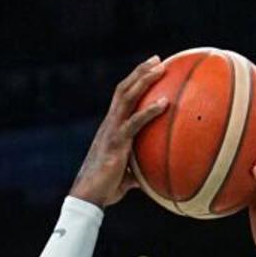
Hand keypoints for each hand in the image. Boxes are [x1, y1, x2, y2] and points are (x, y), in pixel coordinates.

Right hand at [69, 57, 170, 210]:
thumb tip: (150, 178)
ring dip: (144, 80)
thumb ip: (137, 171)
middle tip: (158, 60)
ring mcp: (112, 131)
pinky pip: (135, 122)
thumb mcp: (125, 176)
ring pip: (127, 97)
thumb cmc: (105, 188)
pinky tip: (165, 103)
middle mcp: (110, 124)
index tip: (150, 69)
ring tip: (161, 69)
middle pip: (124, 89)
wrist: (89, 197)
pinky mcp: (116, 142)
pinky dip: (150, 111)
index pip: (122, 98)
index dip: (134, 82)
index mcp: (111, 128)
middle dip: (140, 72)